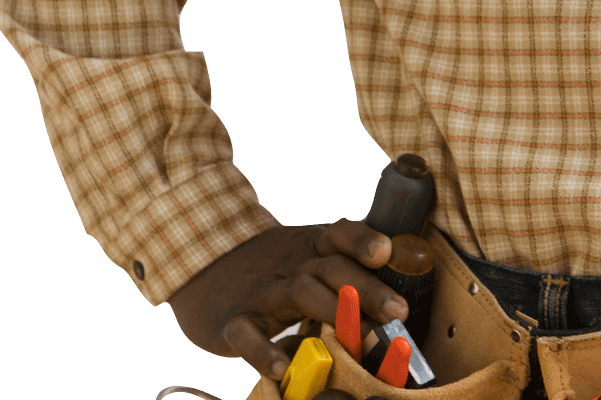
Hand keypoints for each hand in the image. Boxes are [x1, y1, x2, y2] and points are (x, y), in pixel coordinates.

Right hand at [168, 219, 407, 383]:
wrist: (202, 265)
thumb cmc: (268, 267)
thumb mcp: (303, 256)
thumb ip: (338, 270)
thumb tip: (392, 295)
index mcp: (309, 246)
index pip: (339, 233)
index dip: (363, 239)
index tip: (387, 252)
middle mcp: (289, 263)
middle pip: (331, 269)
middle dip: (367, 289)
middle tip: (398, 311)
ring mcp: (261, 291)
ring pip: (299, 293)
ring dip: (332, 313)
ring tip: (358, 338)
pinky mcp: (232, 321)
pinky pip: (247, 335)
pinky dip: (264, 351)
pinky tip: (282, 368)